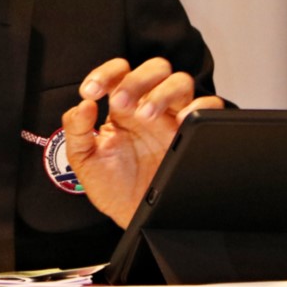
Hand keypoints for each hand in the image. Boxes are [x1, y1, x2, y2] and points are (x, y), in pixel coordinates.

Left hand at [60, 57, 222, 227]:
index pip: (119, 72)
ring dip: (162, 92)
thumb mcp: (84, 160)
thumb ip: (77, 130)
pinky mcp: (194, 135)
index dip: (106, 73)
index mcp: (122, 108)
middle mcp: (149, 107)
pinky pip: (210, 108)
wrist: (135, 217)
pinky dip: (200, 107)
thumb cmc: (112, 187)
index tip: (91, 91)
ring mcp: (173, 119)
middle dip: (137, 80)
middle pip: (154, 69)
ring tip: (145, 115)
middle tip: (120, 102)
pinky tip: (182, 120)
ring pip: (181, 82)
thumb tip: (83, 104)